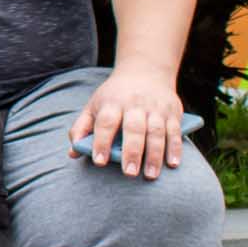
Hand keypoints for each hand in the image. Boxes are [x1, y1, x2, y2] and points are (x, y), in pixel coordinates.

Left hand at [69, 65, 184, 179]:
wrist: (145, 71)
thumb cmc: (114, 96)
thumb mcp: (94, 105)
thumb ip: (81, 128)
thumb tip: (73, 152)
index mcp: (112, 103)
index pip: (105, 123)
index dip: (101, 142)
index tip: (99, 162)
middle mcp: (135, 104)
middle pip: (134, 128)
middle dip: (131, 152)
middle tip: (128, 174)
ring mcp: (156, 108)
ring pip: (156, 132)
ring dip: (154, 155)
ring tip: (150, 175)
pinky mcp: (173, 112)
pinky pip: (175, 132)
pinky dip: (175, 148)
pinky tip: (172, 164)